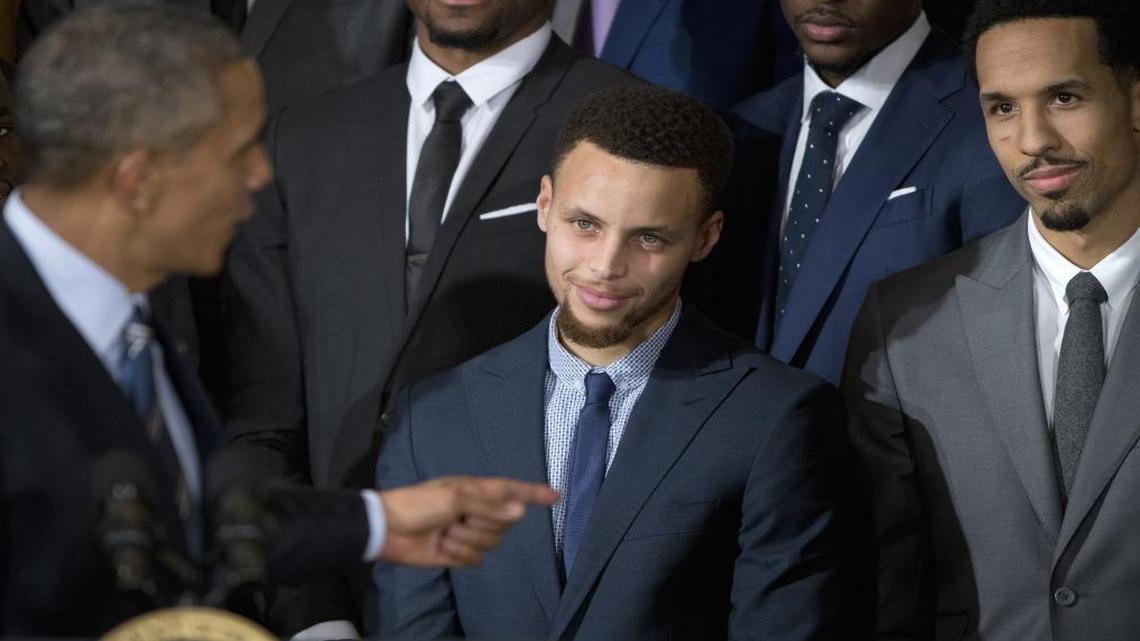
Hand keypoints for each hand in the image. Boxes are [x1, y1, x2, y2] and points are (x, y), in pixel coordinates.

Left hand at [376, 476, 557, 567]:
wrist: (389, 530)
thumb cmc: (418, 505)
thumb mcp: (453, 498)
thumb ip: (488, 506)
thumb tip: (520, 511)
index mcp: (477, 491)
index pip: (513, 491)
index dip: (534, 493)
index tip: (556, 496)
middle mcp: (477, 511)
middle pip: (504, 523)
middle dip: (483, 525)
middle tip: (456, 520)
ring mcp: (469, 533)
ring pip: (492, 543)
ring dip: (467, 541)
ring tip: (445, 534)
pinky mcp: (459, 554)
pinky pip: (476, 559)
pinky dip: (460, 556)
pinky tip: (442, 547)